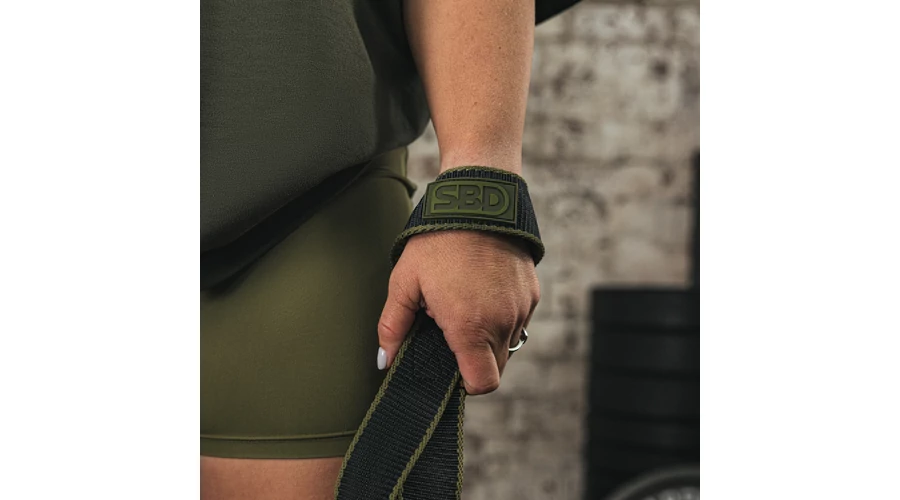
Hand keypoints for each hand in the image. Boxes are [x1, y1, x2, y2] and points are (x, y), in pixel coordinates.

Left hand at [377, 230, 539, 394]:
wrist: (477, 202)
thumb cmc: (437, 241)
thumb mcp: (405, 282)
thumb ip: (393, 327)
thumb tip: (385, 361)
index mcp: (470, 327)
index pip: (482, 383)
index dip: (465, 384)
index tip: (450, 367)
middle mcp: (502, 323)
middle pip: (494, 367)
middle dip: (472, 357)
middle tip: (450, 326)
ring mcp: (521, 308)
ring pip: (507, 344)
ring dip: (488, 336)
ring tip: (466, 302)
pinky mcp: (532, 293)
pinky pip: (518, 320)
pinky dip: (502, 316)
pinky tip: (483, 290)